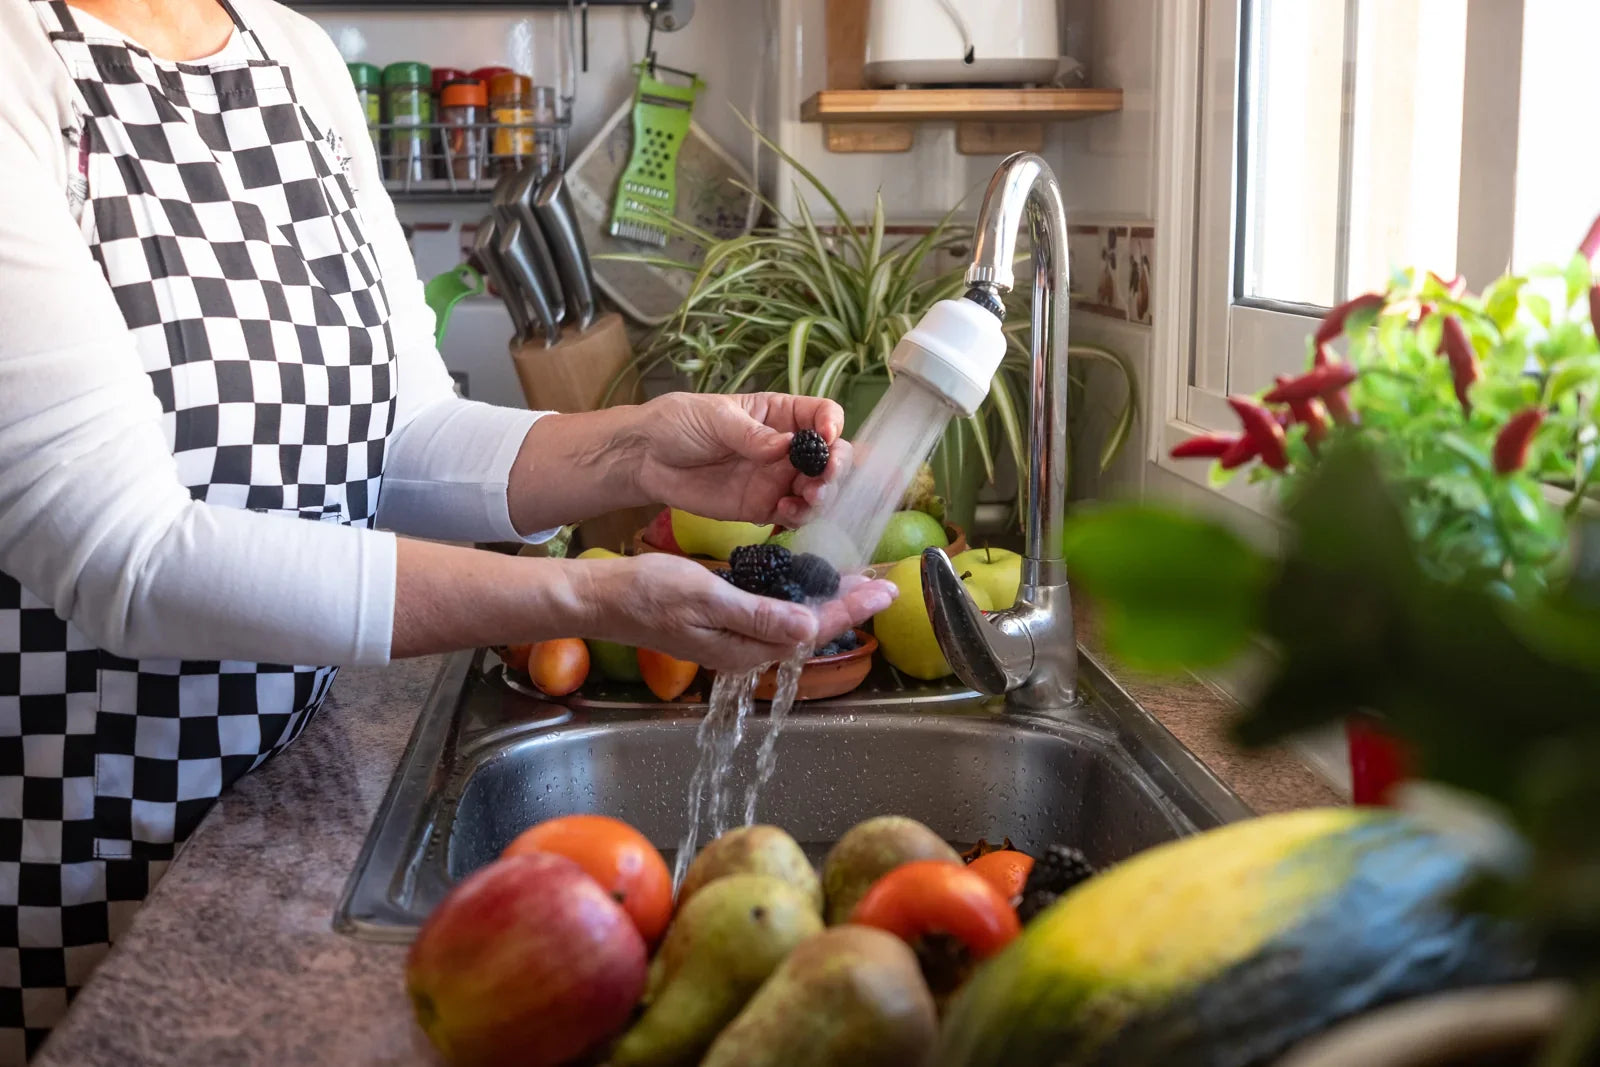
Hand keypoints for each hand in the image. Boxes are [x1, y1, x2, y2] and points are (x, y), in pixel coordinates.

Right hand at [574, 553, 895, 671]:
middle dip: (850, 606)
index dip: (851, 609)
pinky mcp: (724, 624)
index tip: (882, 591)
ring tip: (858, 583)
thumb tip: (809, 630)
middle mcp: (745, 648)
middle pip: (811, 628)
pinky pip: (774, 615)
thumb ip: (758, 616)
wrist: (604, 598)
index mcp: (745, 646)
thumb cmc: (649, 593)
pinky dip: (799, 598)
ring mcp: (734, 638)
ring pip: (795, 623)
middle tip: (884, 583)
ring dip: (828, 603)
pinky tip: (809, 584)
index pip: (812, 628)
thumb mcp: (707, 597)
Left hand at [632, 392, 850, 526]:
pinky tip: (786, 512)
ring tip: (808, 498)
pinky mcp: (761, 507)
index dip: (832, 424)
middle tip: (823, 476)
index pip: (822, 414)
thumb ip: (751, 435)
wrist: (646, 458)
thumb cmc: (679, 424)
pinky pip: (792, 515)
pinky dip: (799, 516)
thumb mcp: (715, 418)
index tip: (826, 437)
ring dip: (823, 495)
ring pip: (817, 489)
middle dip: (835, 466)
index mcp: (779, 414)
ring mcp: (776, 479)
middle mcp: (786, 447)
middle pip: (830, 456)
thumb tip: (786, 446)